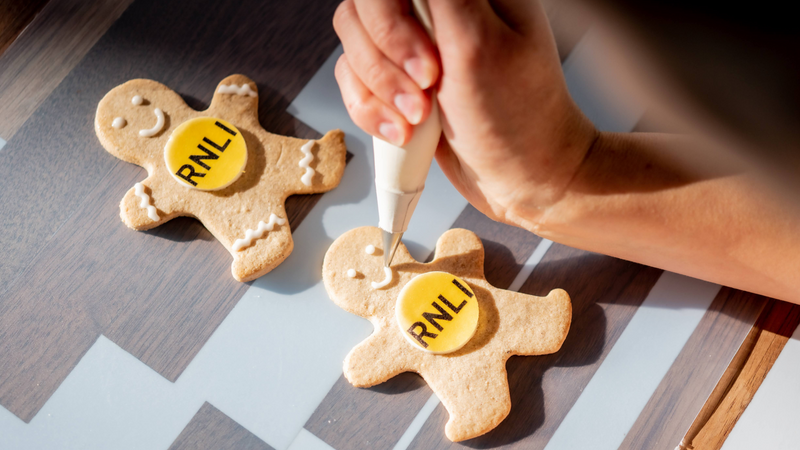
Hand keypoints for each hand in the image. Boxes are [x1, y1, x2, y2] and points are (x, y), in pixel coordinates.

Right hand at [333, 0, 596, 227]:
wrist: (520, 178)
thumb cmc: (518, 117)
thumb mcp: (480, 47)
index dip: (392, 20)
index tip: (427, 65)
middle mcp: (436, 7)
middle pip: (364, 8)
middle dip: (386, 63)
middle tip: (427, 92)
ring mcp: (413, 42)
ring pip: (353, 46)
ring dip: (379, 92)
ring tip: (420, 120)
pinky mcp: (396, 77)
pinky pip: (353, 81)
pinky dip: (372, 111)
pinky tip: (405, 132)